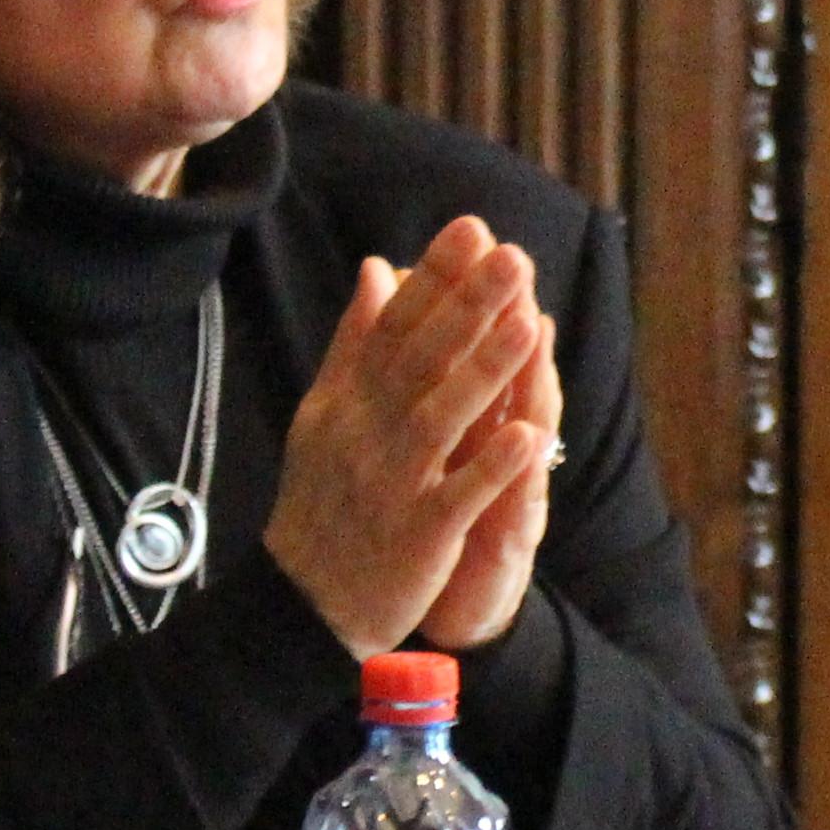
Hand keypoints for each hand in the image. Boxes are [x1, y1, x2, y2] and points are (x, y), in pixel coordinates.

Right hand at [262, 216, 555, 658]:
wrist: (301, 602)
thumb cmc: (322, 500)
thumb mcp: (325, 414)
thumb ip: (356, 341)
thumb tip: (378, 266)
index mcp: (351, 400)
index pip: (395, 325)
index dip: (435, 276)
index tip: (472, 227)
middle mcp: (368, 433)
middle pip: (422, 360)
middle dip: (468, 306)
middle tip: (512, 255)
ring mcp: (393, 485)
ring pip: (442, 419)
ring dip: (485, 372)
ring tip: (528, 323)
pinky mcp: (417, 537)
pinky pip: (457, 498)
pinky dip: (490, 468)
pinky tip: (528, 436)